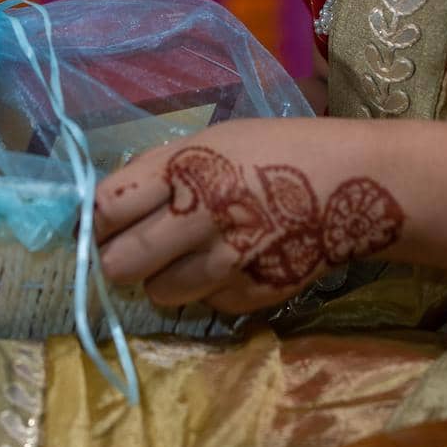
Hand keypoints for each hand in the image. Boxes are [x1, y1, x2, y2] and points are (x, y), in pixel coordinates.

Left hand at [93, 117, 403, 315]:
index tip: (94, 228)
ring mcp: (227, 260)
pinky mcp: (253, 293)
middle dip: (118, 261)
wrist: (354, 182)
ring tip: (188, 254)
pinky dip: (209, 291)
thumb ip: (158, 171)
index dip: (92, 224)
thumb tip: (101, 206)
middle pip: (120, 264)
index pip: (106, 208)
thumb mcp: (212, 141)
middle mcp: (200, 214)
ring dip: (163, 279)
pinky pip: (206, 305)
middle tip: (133, 250)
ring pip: (158, 293)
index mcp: (184, 166)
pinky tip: (231, 263)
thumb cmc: (275, 151)